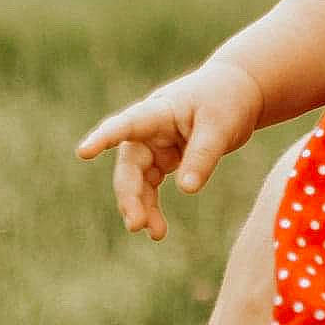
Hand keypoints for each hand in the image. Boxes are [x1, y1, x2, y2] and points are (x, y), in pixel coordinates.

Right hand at [75, 61, 264, 240]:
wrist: (240, 92)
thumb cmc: (227, 99)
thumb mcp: (221, 126)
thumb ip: (203, 156)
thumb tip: (186, 190)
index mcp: (158, 111)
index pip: (127, 124)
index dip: (104, 138)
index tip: (84, 152)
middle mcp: (148, 130)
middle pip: (130, 165)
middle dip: (130, 195)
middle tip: (136, 224)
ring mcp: (153, 146)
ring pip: (137, 181)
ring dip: (141, 207)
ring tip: (156, 233)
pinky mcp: (164, 159)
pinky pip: (150, 186)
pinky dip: (152, 206)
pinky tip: (158, 229)